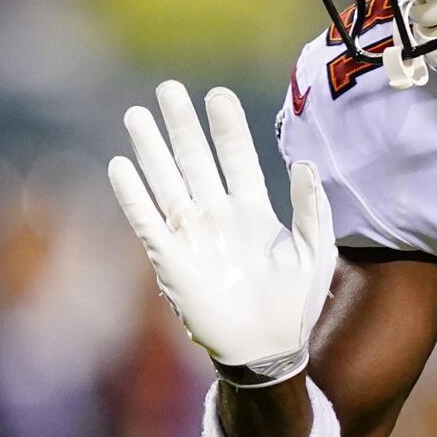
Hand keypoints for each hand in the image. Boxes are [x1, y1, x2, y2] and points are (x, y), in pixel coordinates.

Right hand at [108, 81, 335, 382]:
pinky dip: (134, 195)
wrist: (268, 348)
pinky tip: (121, 166)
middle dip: (182, 125)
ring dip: (152, 150)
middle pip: (196, 161)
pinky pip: (148, 221)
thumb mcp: (315, 249)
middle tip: (168, 88)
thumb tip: (305, 161)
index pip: (237, 158)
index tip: (217, 94)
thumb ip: (312, 206)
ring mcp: (194, 235)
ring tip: (137, 115)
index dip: (227, 127)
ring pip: (168, 182)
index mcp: (255, 210)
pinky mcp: (171, 260)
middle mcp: (220, 216)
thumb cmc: (295, 301)